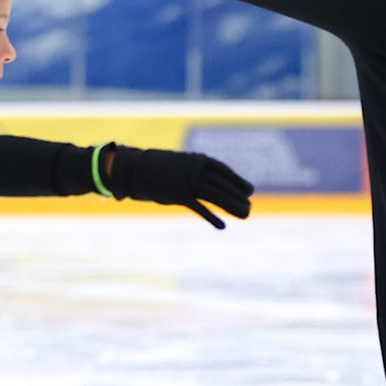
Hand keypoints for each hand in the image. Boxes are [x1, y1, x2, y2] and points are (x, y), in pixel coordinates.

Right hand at [103, 146, 254, 227]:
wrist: (135, 169)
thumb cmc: (160, 167)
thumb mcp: (181, 165)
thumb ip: (197, 172)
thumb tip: (213, 182)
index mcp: (198, 160)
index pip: (223, 170)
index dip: (237, 181)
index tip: (249, 191)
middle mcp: (195, 169)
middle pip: (222, 184)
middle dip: (237, 197)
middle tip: (249, 208)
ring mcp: (187, 181)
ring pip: (215, 195)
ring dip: (231, 206)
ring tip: (245, 215)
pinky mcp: (178, 194)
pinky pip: (198, 207)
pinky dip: (211, 217)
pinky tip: (222, 226)